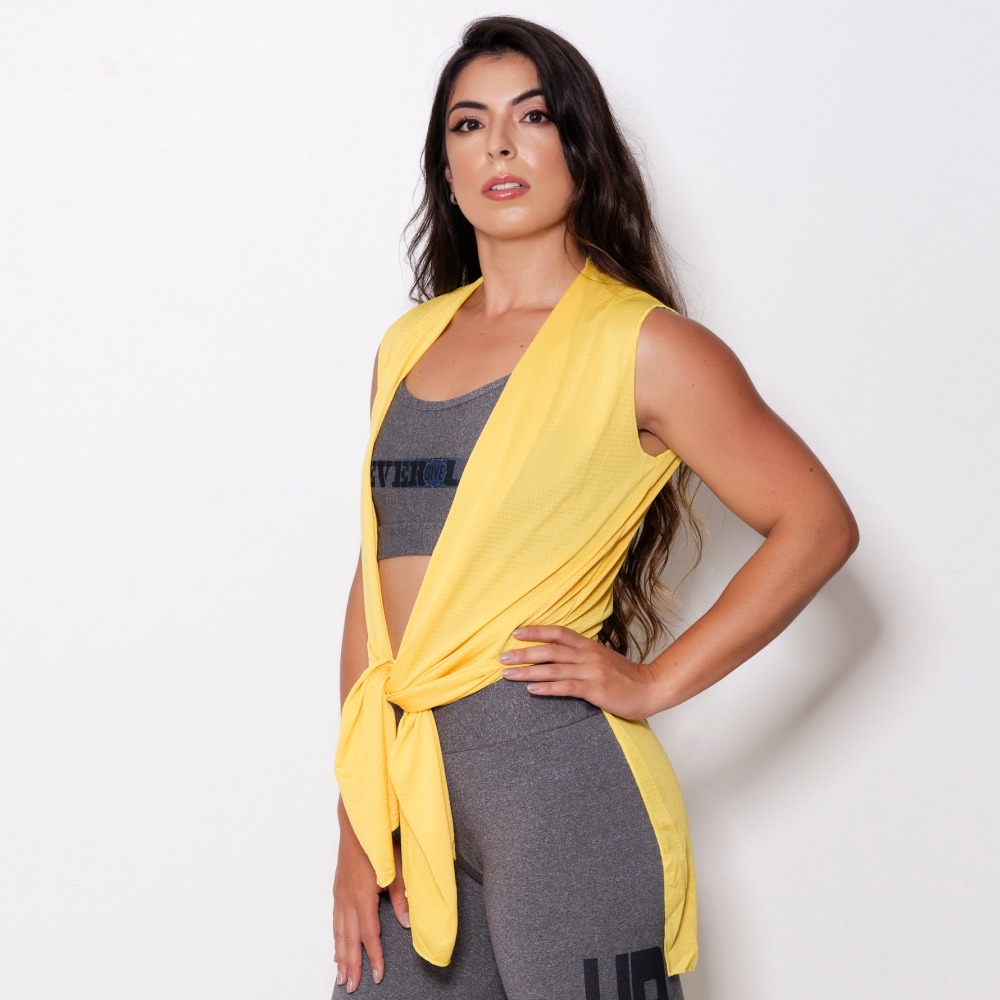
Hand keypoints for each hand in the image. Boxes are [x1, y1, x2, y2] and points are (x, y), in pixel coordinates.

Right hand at [333, 828, 408, 992]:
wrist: (356, 824)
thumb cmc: (378, 842)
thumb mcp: (397, 867)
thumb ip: (401, 896)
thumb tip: (407, 923)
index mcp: (362, 895)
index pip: (369, 934)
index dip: (374, 956)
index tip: (377, 975)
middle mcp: (347, 899)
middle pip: (350, 939)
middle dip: (352, 964)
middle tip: (352, 987)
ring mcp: (340, 895)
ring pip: (339, 933)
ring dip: (341, 956)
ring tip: (342, 977)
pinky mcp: (337, 890)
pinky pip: (335, 921)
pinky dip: (335, 939)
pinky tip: (336, 950)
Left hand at [499, 625, 659, 720]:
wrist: (651, 688)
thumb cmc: (625, 676)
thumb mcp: (602, 658)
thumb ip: (582, 655)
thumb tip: (557, 655)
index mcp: (589, 646)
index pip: (558, 633)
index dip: (537, 631)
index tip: (516, 633)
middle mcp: (588, 655)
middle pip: (550, 650)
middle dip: (524, 653)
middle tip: (502, 657)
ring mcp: (591, 672)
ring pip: (554, 668)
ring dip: (528, 671)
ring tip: (508, 675)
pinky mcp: (595, 689)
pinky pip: (566, 687)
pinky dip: (547, 687)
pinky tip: (532, 690)